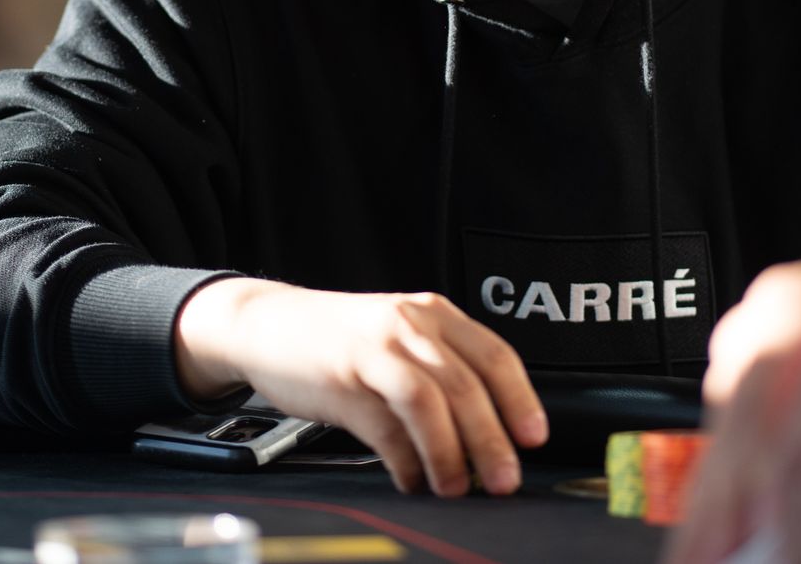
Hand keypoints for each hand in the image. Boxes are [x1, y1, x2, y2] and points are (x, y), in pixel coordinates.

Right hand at [176, 279, 548, 497]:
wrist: (266, 324)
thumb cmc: (340, 339)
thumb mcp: (399, 339)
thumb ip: (441, 375)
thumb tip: (486, 438)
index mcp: (433, 312)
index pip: (495, 355)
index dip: (520, 400)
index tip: (534, 439)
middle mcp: (408, 325)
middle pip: (467, 385)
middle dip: (492, 441)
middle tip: (504, 480)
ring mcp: (374, 350)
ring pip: (430, 403)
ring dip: (450, 454)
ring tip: (455, 487)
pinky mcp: (342, 381)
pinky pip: (385, 428)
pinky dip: (405, 461)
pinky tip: (412, 479)